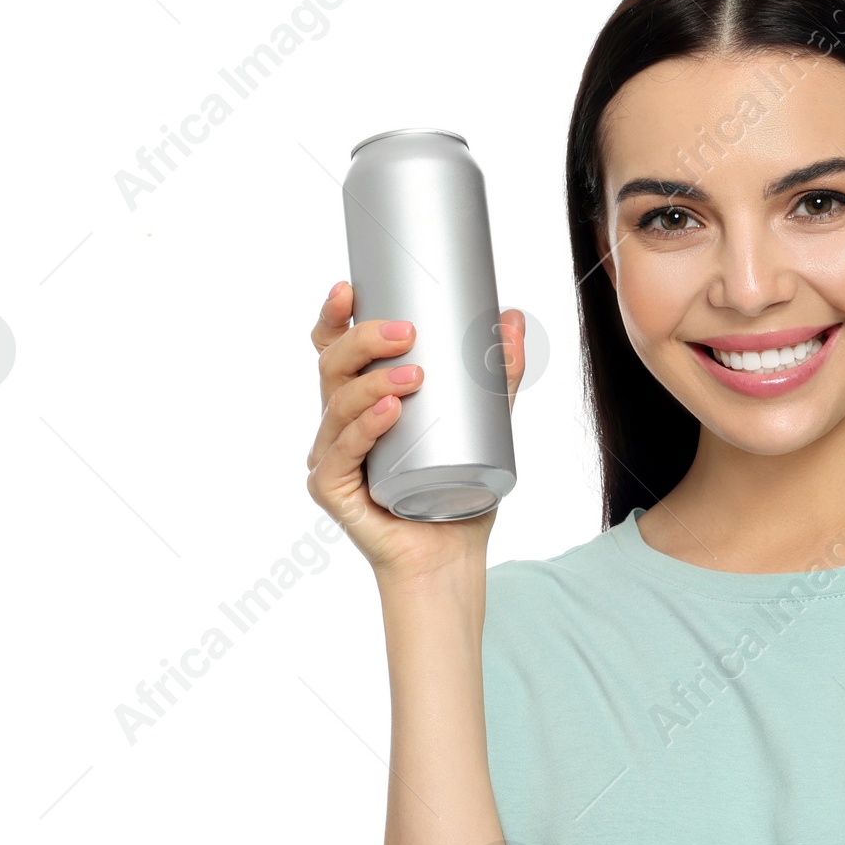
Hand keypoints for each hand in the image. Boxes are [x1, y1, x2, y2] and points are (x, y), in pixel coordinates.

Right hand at [305, 283, 526, 585]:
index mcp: (362, 401)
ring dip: (373, 384)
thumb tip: (511, 318)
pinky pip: (342, 454)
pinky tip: (388, 414)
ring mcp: (332, 457)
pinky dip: (365, 431)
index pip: (336, 350)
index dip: (335, 317)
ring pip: (338, 407)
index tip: (350, 288)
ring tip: (415, 375)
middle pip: (333, 368)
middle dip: (364, 342)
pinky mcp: (334, 490)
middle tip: (407, 332)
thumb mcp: (486, 425)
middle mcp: (339, 425)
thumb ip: (497, 376)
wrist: (450, 557)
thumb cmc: (456, 493)